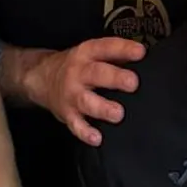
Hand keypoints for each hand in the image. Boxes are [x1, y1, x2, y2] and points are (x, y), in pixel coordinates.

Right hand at [31, 37, 146, 147]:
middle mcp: (78, 72)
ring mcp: (71, 94)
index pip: (106, 48)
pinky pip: (75, 125)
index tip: (141, 52)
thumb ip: (115, 56)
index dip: (123, 49)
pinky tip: (97, 138)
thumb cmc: (78, 67)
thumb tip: (143, 56)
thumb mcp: (91, 54)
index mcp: (87, 53)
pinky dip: (85, 132)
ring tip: (118, 114)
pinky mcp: (67, 114)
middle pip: (97, 74)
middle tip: (133, 83)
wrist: (42, 78)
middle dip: (115, 78)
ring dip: (102, 108)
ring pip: (86, 101)